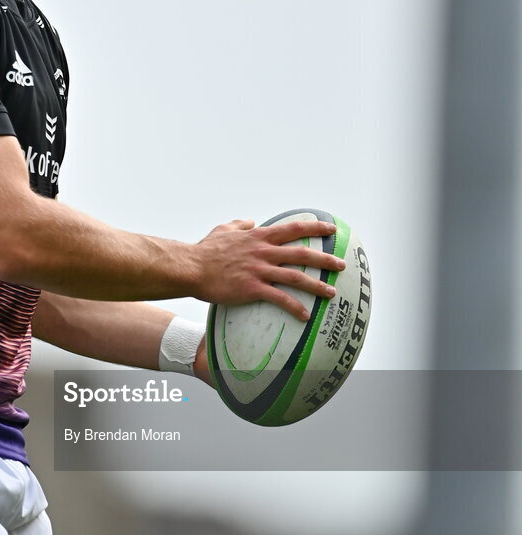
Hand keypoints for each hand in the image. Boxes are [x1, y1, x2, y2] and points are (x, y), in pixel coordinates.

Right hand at [194, 218, 344, 320]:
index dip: (314, 229)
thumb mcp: (223, 229)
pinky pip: (279, 299)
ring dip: (317, 285)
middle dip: (325, 259)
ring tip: (331, 293)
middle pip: (302, 253)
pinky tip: (305, 315)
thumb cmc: (206, 250)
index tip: (331, 230)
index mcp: (258, 237)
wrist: (191, 268)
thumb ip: (239, 223)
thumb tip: (249, 219)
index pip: (293, 229)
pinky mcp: (252, 288)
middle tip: (342, 265)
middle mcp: (263, 252)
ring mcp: (259, 270)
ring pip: (296, 277)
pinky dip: (295, 307)